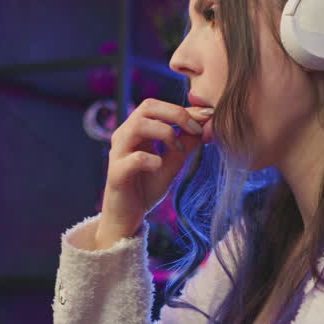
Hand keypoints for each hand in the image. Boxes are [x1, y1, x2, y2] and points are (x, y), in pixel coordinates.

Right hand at [96, 99, 212, 249]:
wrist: (128, 217)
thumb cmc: (146, 187)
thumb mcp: (172, 163)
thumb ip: (184, 145)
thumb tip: (203, 126)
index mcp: (136, 130)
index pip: (158, 107)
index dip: (184, 109)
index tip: (207, 117)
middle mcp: (124, 136)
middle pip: (147, 107)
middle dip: (175, 113)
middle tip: (195, 129)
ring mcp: (118, 153)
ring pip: (137, 126)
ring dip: (164, 132)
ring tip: (178, 148)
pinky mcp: (116, 173)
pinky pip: (133, 158)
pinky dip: (151, 159)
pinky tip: (159, 165)